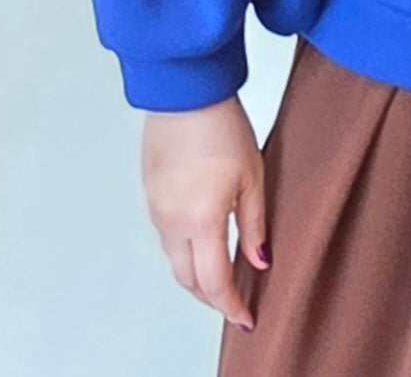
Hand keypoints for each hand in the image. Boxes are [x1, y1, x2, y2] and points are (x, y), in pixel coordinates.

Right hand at [141, 95, 270, 330]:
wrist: (185, 94)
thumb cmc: (222, 127)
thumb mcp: (252, 176)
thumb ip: (255, 224)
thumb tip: (259, 262)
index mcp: (200, 220)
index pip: (213, 281)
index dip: (230, 305)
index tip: (246, 317)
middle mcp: (171, 222)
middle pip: (187, 278)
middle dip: (211, 297)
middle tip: (235, 303)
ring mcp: (156, 209)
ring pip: (174, 259)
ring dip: (196, 274)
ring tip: (222, 277)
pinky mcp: (151, 194)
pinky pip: (166, 236)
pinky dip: (184, 250)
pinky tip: (203, 243)